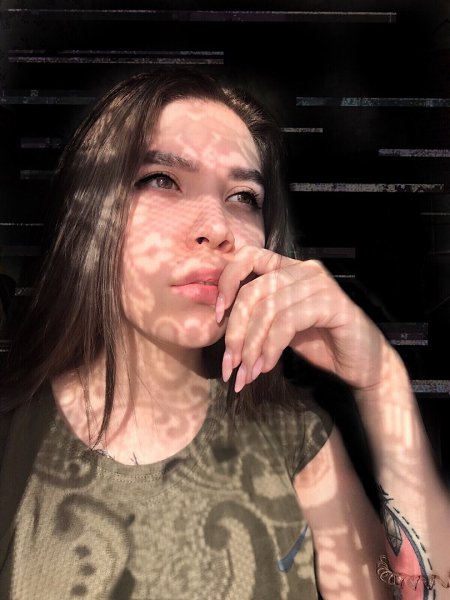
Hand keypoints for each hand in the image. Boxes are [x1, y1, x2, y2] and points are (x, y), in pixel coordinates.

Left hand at [216, 246, 388, 392]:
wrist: (362, 364)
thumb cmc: (320, 343)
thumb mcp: (280, 325)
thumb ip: (256, 315)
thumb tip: (220, 322)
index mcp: (288, 268)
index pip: (247, 257)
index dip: (226, 282)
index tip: (217, 315)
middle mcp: (303, 269)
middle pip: (253, 291)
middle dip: (236, 331)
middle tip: (230, 364)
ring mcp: (319, 284)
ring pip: (267, 310)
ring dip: (252, 347)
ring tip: (248, 372)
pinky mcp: (332, 303)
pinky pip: (287, 322)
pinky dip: (271, 347)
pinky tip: (266, 366)